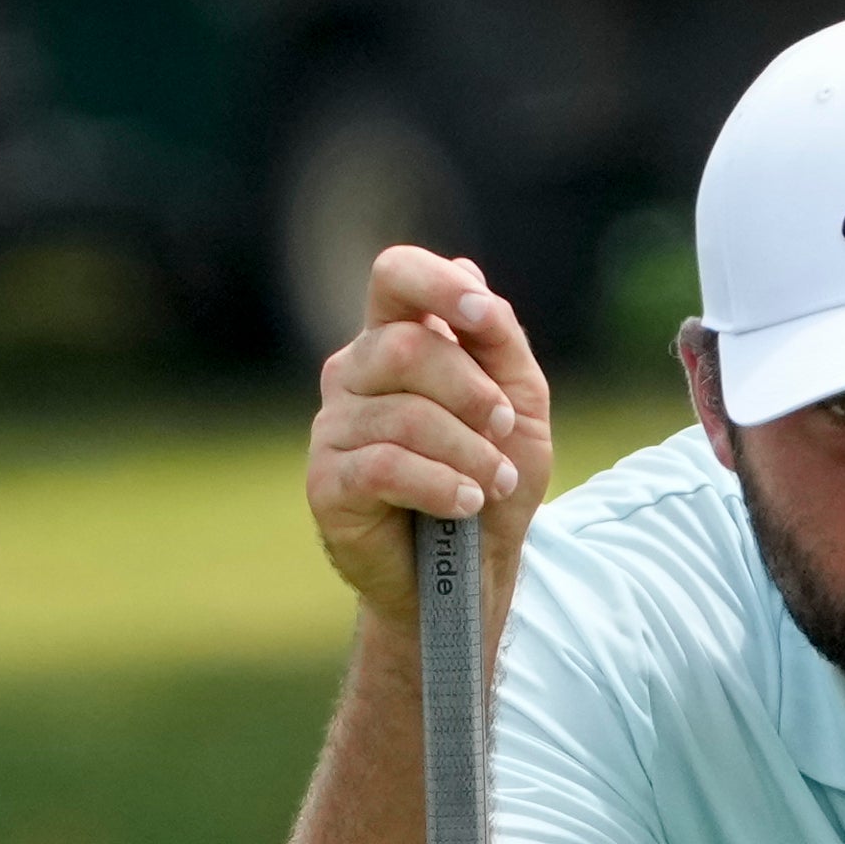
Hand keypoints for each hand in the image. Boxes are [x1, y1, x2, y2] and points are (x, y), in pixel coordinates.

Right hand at [306, 246, 556, 622]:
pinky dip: (441, 484)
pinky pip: (386, 465)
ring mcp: (334, 426)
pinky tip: (464, 503)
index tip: (483, 316)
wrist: (472, 573)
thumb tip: (467, 270)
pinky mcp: (327, 480)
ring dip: (470, 452)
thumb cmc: (492, 481)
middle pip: (408, 347)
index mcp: (397, 342)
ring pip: (404, 413)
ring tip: (493, 484)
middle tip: (503, 432)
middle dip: (474, 393)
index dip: (437, 285)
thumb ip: (499, 341)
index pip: (395, 277)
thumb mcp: (518, 407)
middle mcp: (355, 373)